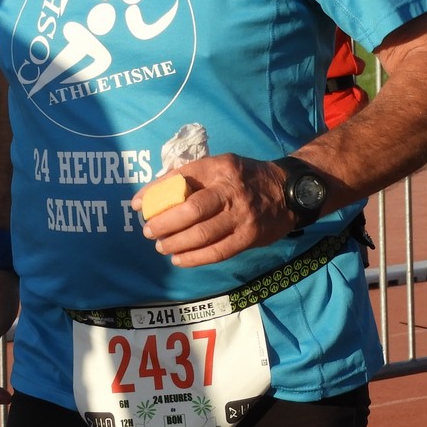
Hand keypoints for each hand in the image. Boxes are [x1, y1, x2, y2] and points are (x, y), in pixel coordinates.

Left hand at [138, 154, 295, 266]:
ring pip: (203, 234)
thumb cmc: (246, 178)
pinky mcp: (249, 236)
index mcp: (220, 167)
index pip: (181, 178)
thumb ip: (193, 177)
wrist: (289, 191)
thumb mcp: (222, 166)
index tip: (137, 205)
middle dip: (164, 223)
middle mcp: (230, 189)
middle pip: (191, 209)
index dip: (155, 192)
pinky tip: (179, 259)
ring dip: (176, 243)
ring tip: (161, 246)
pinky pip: (217, 251)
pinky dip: (195, 258)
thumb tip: (154, 193)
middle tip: (149, 231)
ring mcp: (242, 215)